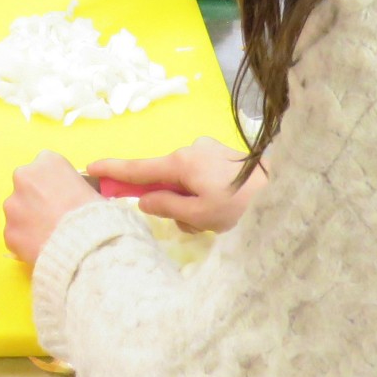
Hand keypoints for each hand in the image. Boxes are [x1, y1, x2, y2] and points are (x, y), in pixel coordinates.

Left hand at [3, 150, 100, 265]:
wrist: (86, 248)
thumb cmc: (95, 216)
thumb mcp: (91, 189)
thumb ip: (73, 187)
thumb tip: (70, 197)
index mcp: (48, 162)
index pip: (45, 166)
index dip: (54, 183)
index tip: (61, 196)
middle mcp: (24, 178)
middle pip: (26, 186)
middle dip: (35, 199)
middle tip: (53, 216)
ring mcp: (13, 205)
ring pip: (18, 210)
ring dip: (28, 220)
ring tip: (48, 235)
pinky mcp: (8, 231)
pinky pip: (16, 234)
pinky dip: (25, 241)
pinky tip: (42, 248)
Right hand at [85, 137, 264, 233]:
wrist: (286, 194)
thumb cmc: (241, 207)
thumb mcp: (199, 215)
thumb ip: (166, 207)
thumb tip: (145, 200)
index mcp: (182, 162)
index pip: (138, 168)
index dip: (113, 171)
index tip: (90, 167)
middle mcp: (192, 150)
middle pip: (164, 179)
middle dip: (171, 203)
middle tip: (195, 226)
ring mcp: (209, 151)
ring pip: (185, 183)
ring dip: (191, 204)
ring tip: (217, 222)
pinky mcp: (223, 157)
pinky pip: (201, 178)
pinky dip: (204, 196)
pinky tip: (226, 211)